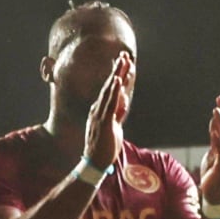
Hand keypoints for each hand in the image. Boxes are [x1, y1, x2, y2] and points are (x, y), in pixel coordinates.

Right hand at [85, 54, 130, 169]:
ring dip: (116, 75)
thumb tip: (123, 102)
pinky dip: (113, 91)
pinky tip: (116, 80)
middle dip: (118, 69)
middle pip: (110, 86)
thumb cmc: (104, 147)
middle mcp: (98, 109)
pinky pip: (109, 104)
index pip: (111, 89)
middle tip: (124, 54)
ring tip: (123, 61)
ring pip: (109, 91)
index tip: (124, 62)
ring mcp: (100, 115)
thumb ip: (118, 114)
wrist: (94, 164)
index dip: (118, 75)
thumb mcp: (114, 126)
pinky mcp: (103, 122)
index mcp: (101, 110)